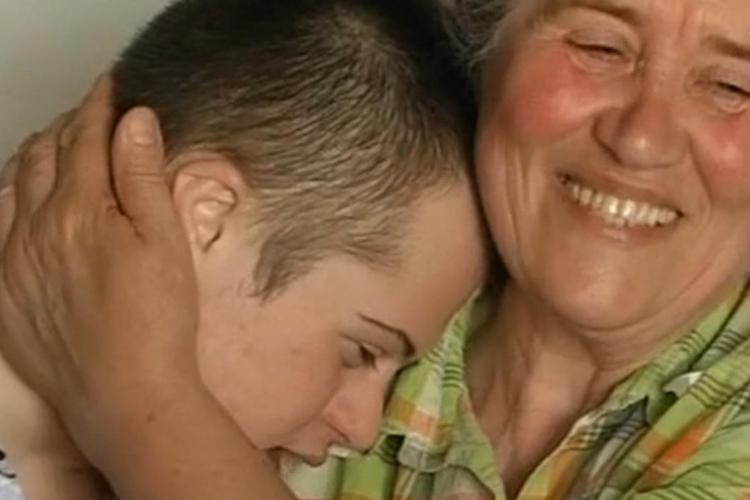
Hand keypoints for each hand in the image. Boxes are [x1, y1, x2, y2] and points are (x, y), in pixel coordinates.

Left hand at [0, 77, 291, 499]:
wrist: (124, 394)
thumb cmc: (156, 319)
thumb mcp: (164, 241)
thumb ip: (143, 176)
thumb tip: (134, 120)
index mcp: (80, 209)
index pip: (85, 139)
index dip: (98, 106)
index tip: (110, 86)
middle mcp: (35, 227)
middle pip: (44, 156)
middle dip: (66, 126)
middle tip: (89, 114)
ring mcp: (13, 261)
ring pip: (13, 188)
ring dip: (34, 157)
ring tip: (53, 146)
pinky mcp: (4, 294)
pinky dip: (10, 200)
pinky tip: (22, 202)